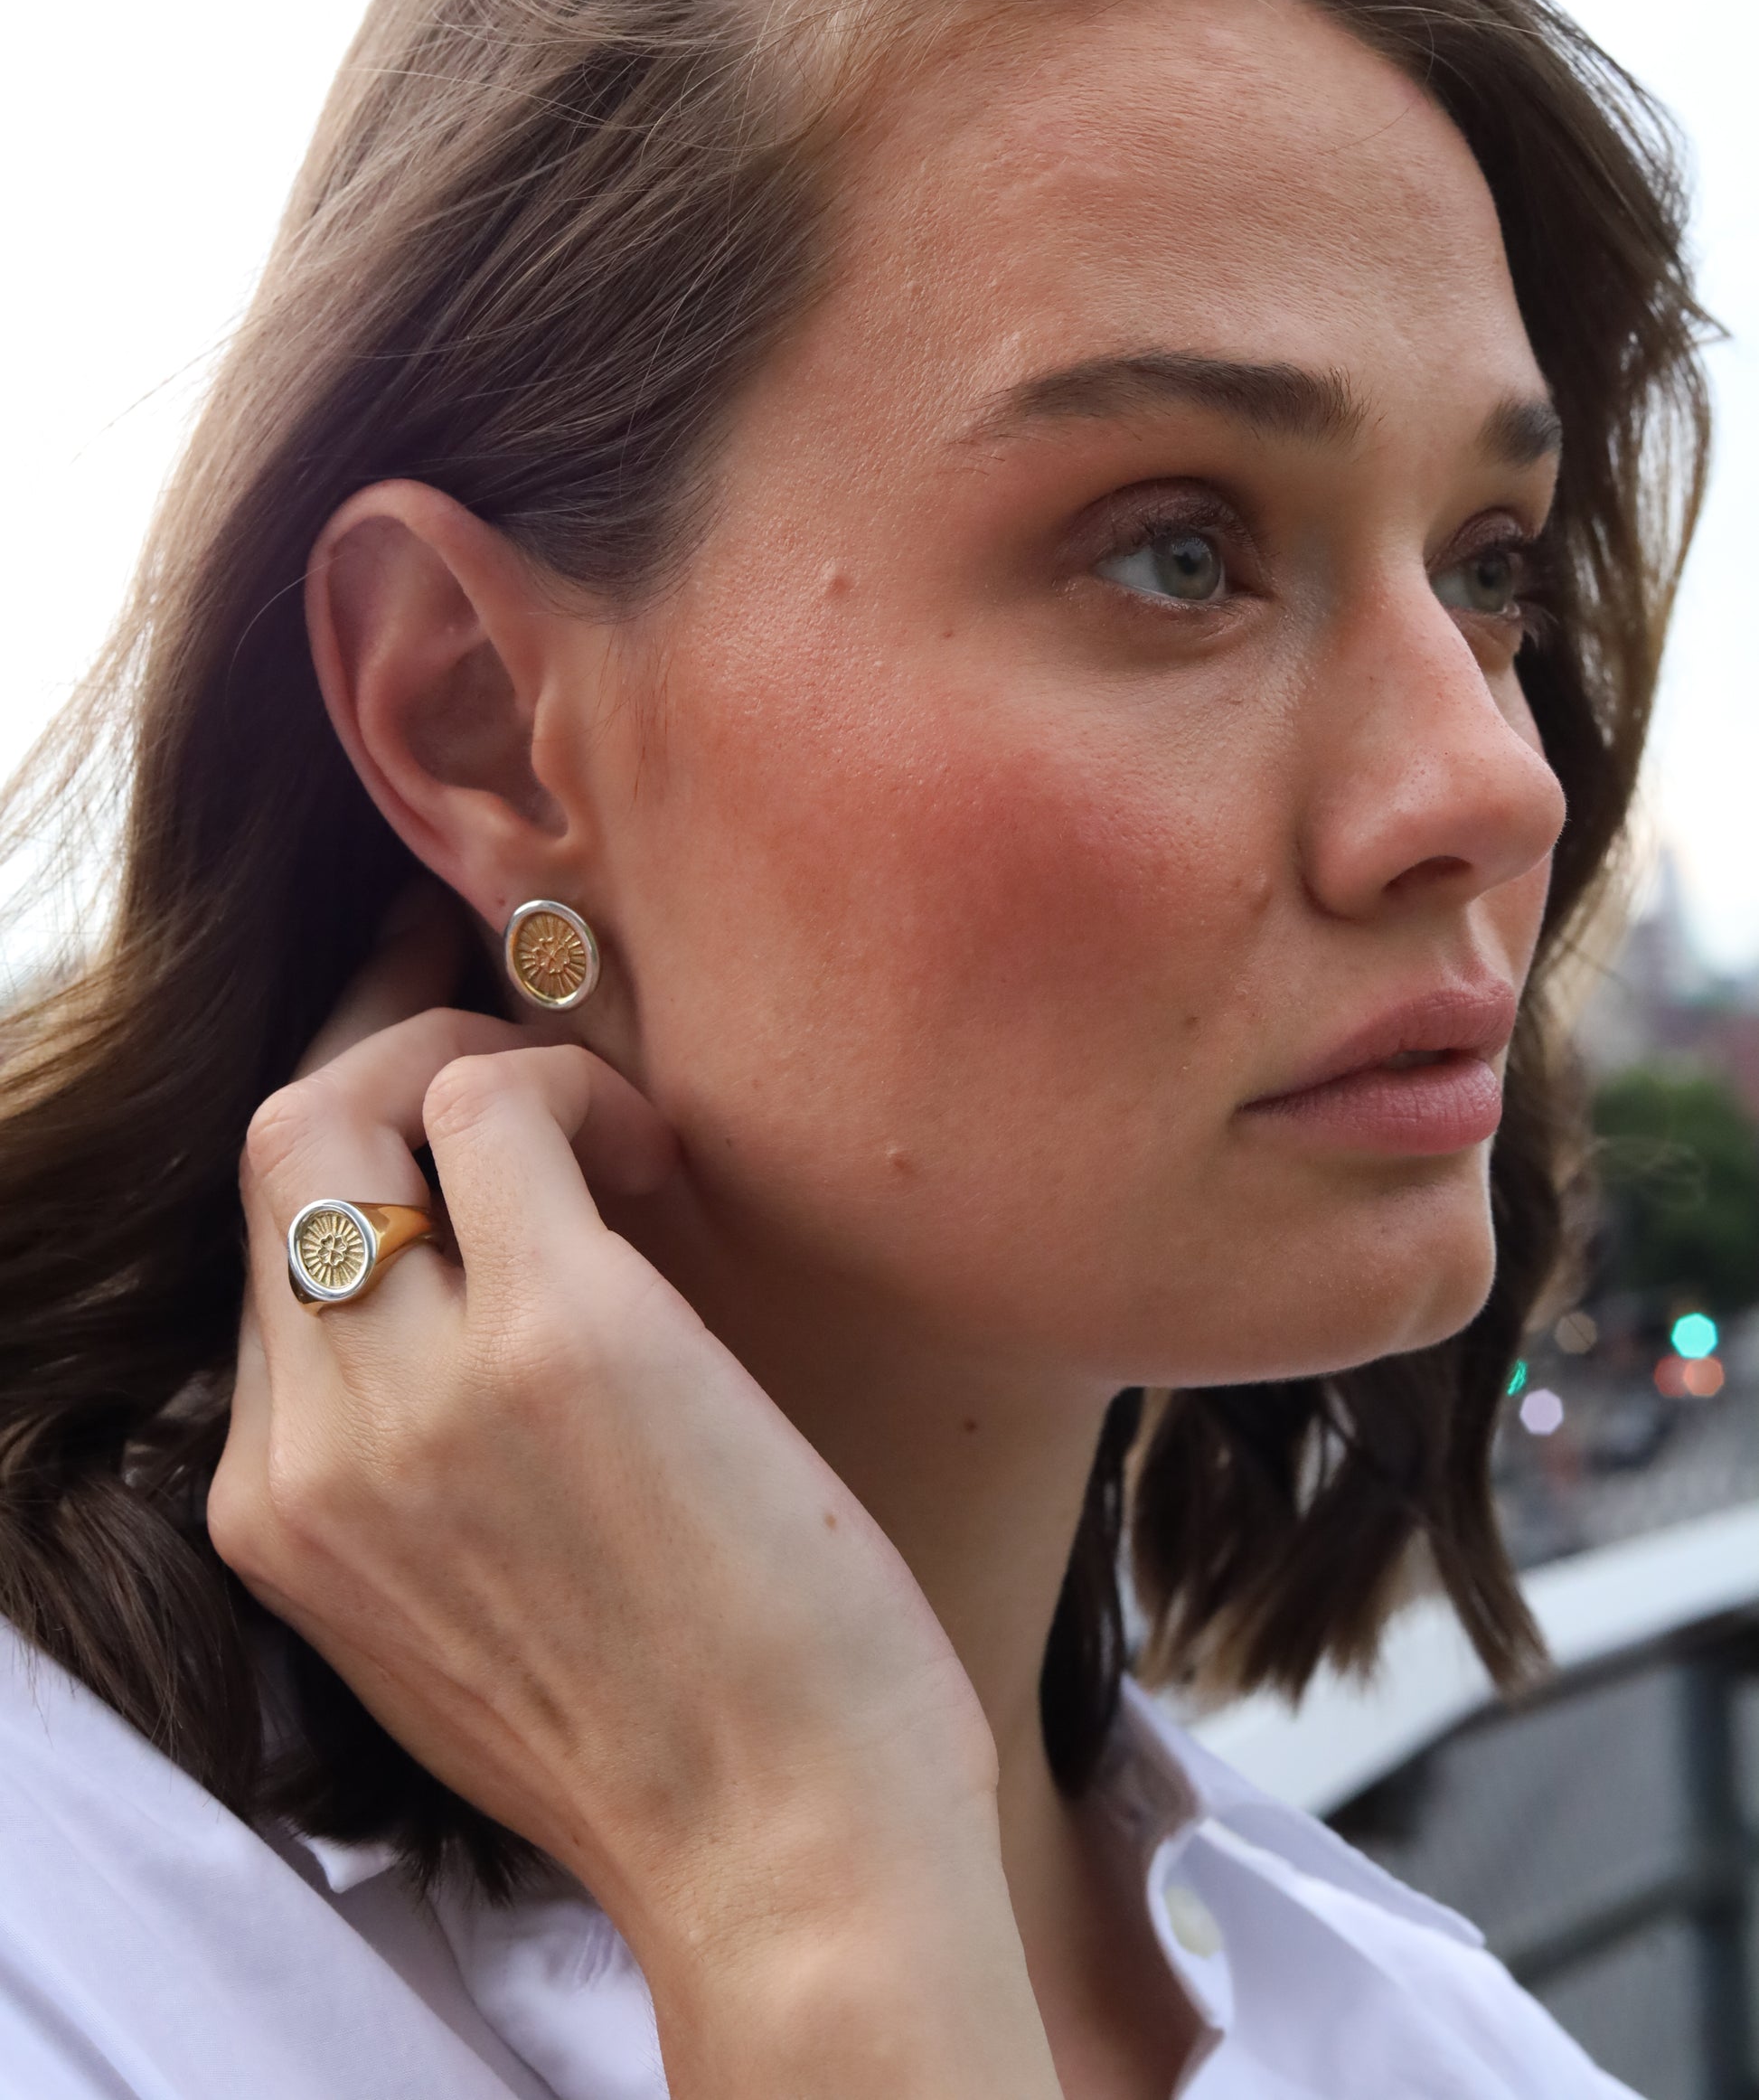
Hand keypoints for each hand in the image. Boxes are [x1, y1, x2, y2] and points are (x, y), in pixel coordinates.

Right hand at [209, 908, 1059, 2098]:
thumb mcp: (464, 1616)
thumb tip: (473, 1303)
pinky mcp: (559, 1334)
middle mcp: (311, 1449)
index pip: (265, 1262)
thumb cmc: (682, 1738)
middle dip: (375, 1050)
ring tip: (606, 1121)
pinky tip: (661, 1159)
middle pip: (274, 1155)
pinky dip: (578, 1088)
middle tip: (481, 1010)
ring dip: (476, 1058)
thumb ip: (417, 1472)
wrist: (791, 1859)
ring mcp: (418, 1389)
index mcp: (282, 1518)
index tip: (411, 1071)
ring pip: (347, 1106)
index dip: (342, 1152)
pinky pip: (501, 1105)